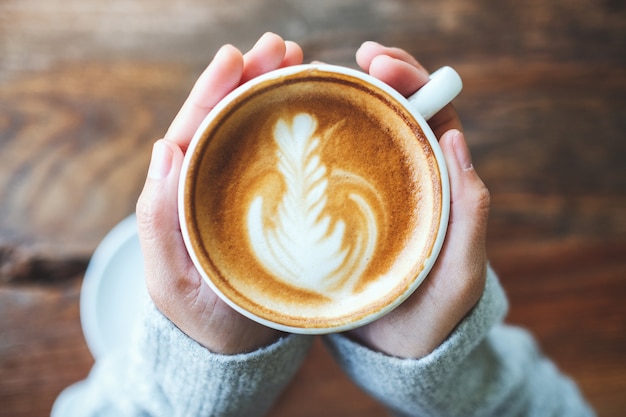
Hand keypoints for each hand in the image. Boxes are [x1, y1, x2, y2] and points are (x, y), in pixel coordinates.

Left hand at [135, 33, 303, 354]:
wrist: (236, 345)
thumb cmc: (202, 316)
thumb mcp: (171, 278)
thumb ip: (158, 221)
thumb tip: (165, 147)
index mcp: (184, 193)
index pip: (196, 131)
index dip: (215, 91)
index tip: (238, 57)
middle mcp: (214, 183)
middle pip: (229, 120)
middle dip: (251, 78)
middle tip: (284, 48)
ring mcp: (245, 191)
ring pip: (255, 131)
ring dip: (273, 92)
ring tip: (298, 61)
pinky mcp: (276, 204)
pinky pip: (281, 159)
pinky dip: (292, 127)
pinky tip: (310, 106)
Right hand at [346, 42, 490, 357]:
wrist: (396, 350)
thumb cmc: (434, 314)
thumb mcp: (462, 271)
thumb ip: (470, 212)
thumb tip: (457, 139)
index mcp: (440, 182)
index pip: (432, 115)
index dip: (412, 81)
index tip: (380, 65)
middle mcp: (407, 177)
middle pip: (396, 111)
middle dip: (378, 77)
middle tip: (351, 60)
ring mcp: (372, 191)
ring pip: (363, 131)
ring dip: (344, 98)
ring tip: (316, 79)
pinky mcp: (343, 209)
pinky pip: (332, 166)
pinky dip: (319, 139)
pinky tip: (298, 129)